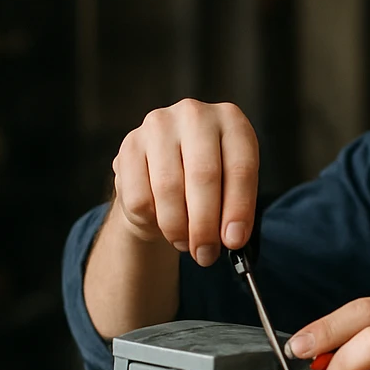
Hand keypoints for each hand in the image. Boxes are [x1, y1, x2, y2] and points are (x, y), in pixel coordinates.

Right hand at [111, 100, 258, 266]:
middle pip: (203, 176)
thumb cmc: (207, 182)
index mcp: (231, 121)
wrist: (162, 171)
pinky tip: (162, 222)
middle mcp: (195, 115)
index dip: (238, 209)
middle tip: (206, 254)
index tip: (234, 241)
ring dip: (178, 228)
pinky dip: (152, 220)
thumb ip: (233, 211)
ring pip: (168, 189)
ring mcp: (158, 125)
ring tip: (185, 244)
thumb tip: (231, 239)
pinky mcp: (129, 145)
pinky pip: (140, 196)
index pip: (240, 168)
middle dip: (205, 225)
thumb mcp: (230, 188)